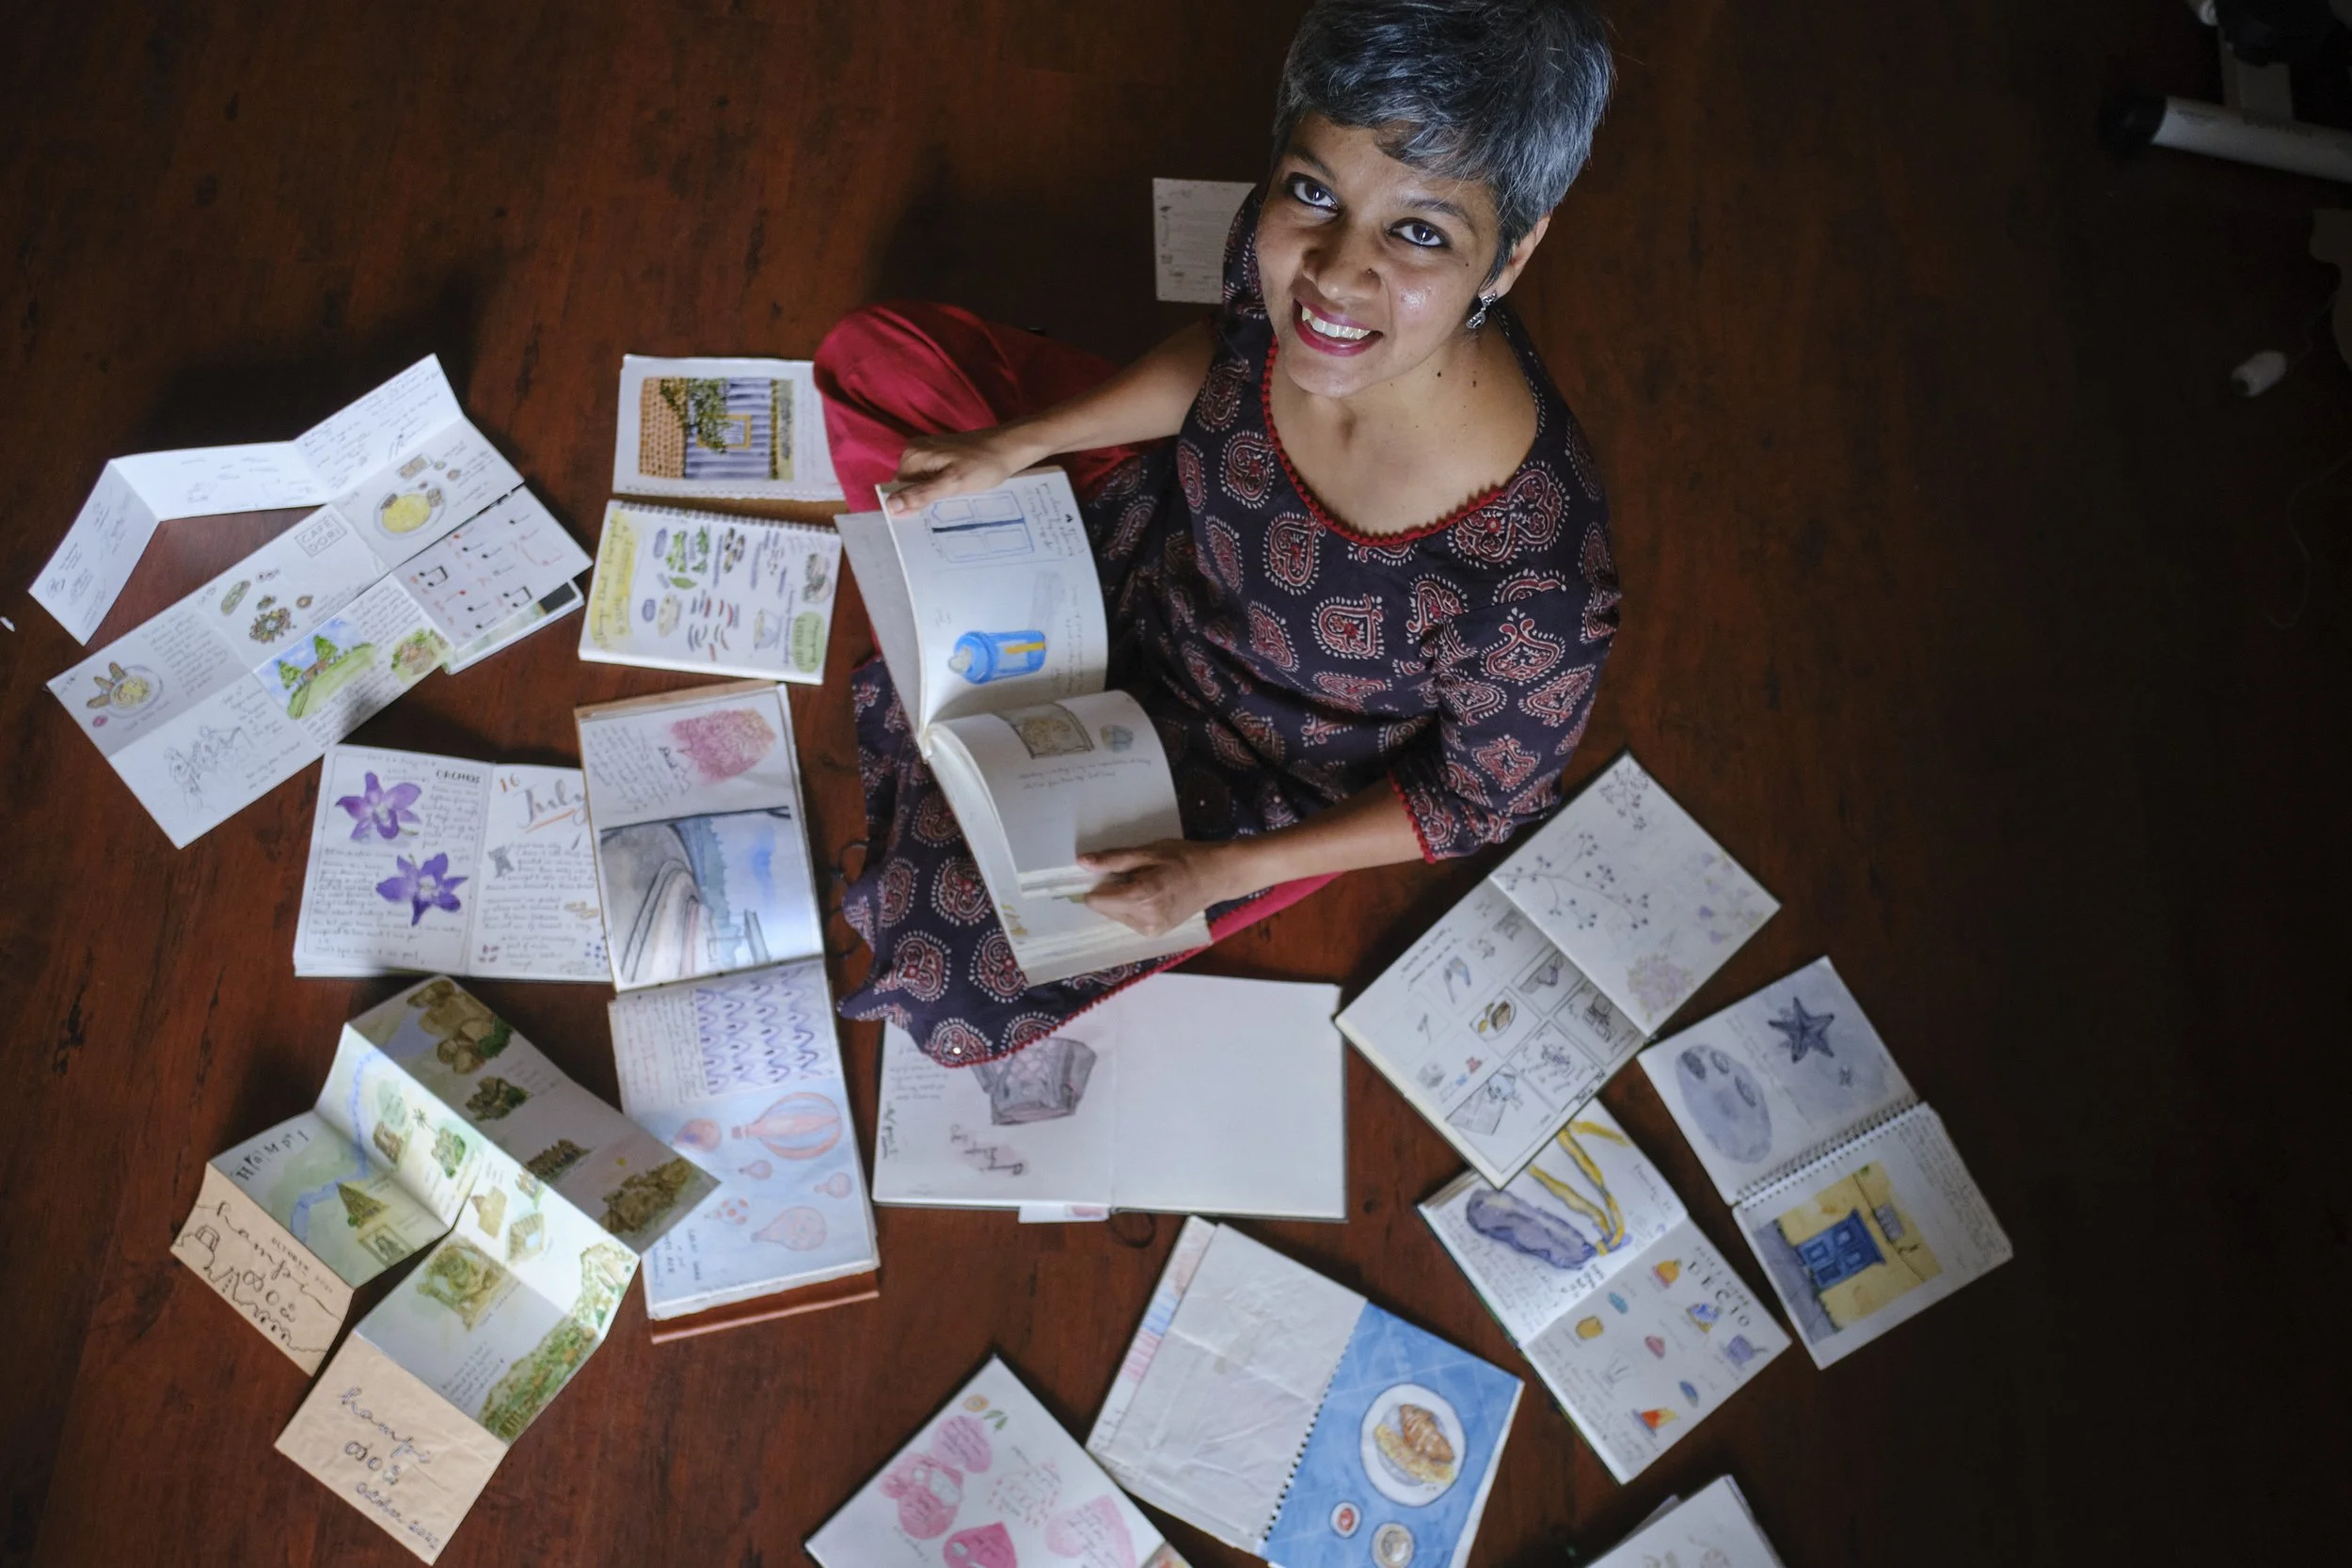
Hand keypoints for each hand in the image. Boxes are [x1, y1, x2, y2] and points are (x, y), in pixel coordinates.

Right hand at [887, 425, 1042, 513]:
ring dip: (934, 498)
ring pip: (922, 485)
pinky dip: (942, 490)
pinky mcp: (942, 457)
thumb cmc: (984, 465)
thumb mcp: (952, 483)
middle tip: (944, 512)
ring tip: (952, 504)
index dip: (909, 507)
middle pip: (909, 488)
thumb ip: (921, 494)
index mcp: (912, 455)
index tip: (928, 518)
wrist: (1011, 448)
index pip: (897, 490)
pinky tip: (956, 496)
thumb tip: (890, 506)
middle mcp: (915, 451)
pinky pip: (933, 480)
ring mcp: (928, 454)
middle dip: (923, 502)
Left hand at [1079, 839, 1244, 937]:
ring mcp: (1151, 930)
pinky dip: (1133, 907)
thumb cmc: (1184, 858)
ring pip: (1116, 915)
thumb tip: (1082, 863)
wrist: (1217, 875)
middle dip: (1112, 891)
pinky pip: (1130, 920)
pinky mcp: (1156, 933)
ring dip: (1122, 900)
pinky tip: (1152, 894)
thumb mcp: (1149, 852)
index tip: (1110, 870)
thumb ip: (1114, 860)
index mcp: (1141, 897)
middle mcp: (1144, 919)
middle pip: (1105, 908)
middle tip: (1136, 874)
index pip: (1096, 901)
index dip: (1097, 883)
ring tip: (1147, 883)